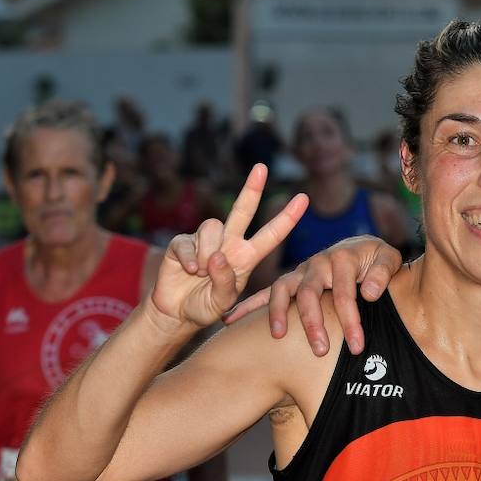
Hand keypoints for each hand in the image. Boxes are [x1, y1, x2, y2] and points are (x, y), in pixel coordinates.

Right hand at [152, 165, 306, 330]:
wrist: (176, 313)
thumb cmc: (205, 307)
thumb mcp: (222, 302)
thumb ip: (224, 283)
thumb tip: (218, 257)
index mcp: (246, 257)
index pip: (271, 235)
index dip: (287, 217)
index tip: (304, 198)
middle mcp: (228, 243)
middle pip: (242, 210)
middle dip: (252, 188)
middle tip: (262, 167)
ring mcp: (205, 241)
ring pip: (213, 226)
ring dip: (209, 251)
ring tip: (202, 273)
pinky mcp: (182, 243)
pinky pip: (188, 242)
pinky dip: (190, 258)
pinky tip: (189, 271)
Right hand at [224, 235, 402, 356]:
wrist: (361, 249)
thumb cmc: (376, 260)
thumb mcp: (388, 258)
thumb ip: (383, 272)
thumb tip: (370, 293)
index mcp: (342, 258)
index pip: (345, 293)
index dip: (350, 320)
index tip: (357, 346)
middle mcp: (317, 264)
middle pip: (309, 294)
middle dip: (313, 324)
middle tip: (320, 351)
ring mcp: (300, 272)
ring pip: (283, 291)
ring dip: (278, 314)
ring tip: (277, 336)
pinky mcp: (290, 281)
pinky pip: (266, 293)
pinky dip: (248, 305)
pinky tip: (230, 320)